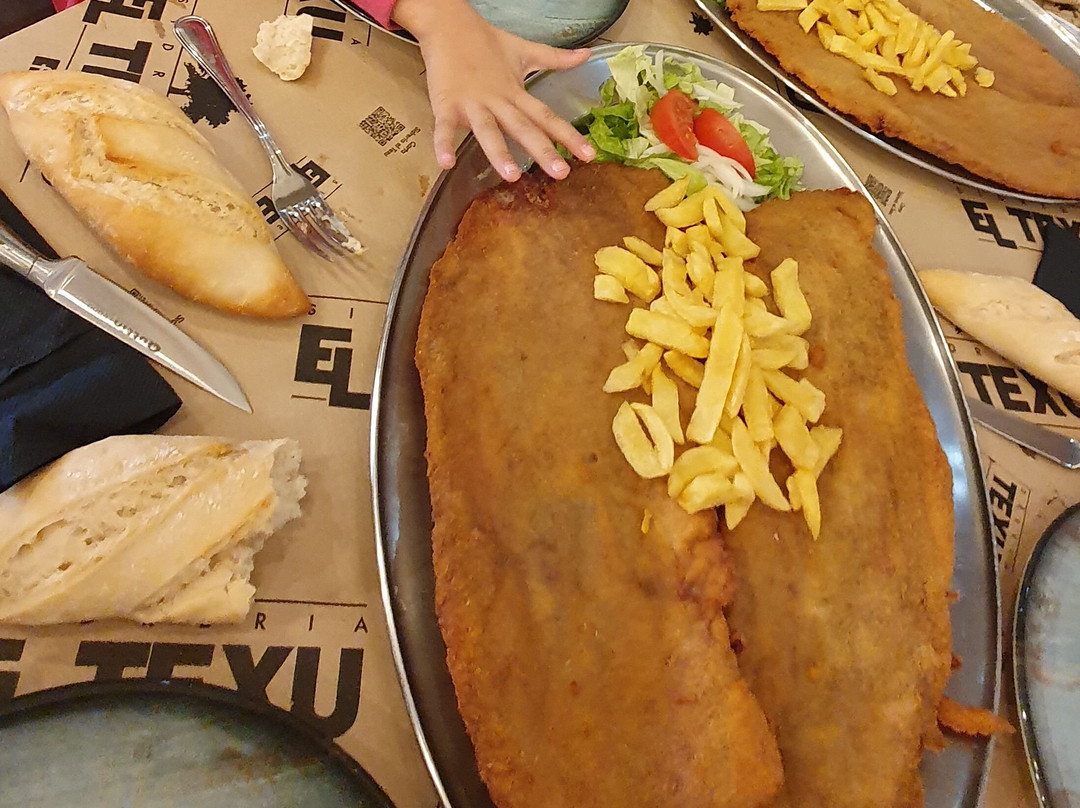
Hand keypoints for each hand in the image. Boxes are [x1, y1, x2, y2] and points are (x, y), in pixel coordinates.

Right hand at [392, 0, 595, 180]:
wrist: (449, 24)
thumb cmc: (486, 43)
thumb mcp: (525, 51)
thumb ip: (555, 58)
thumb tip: (585, 55)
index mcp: (516, 93)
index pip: (547, 117)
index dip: (569, 136)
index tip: (588, 155)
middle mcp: (498, 101)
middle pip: (523, 128)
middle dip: (542, 150)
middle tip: (560, 172)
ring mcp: (472, 104)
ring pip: (488, 131)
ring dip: (499, 153)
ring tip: (511, 175)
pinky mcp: (446, 104)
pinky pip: (444, 127)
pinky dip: (443, 144)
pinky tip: (446, 162)